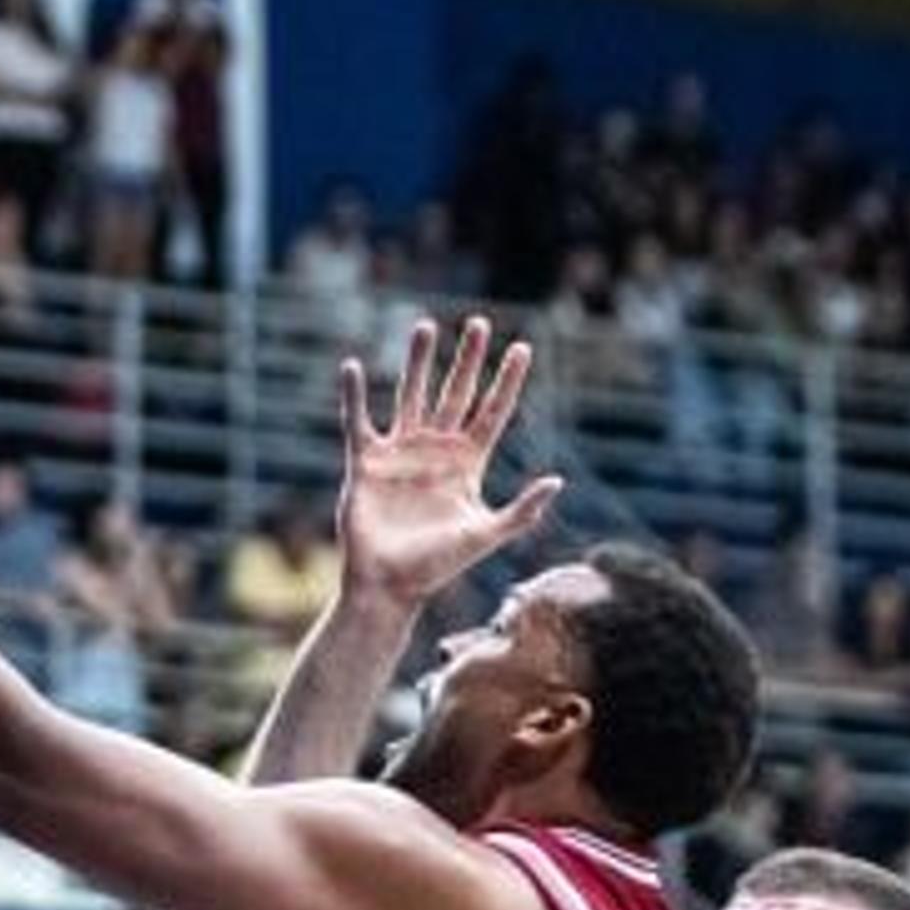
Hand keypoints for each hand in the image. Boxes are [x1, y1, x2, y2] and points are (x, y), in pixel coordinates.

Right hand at [335, 314, 561, 607]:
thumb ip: (521, 511)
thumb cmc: (437, 567)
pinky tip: (352, 367)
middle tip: (480, 323)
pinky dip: (353, 396)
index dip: (507, 382)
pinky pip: (359, 421)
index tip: (522, 349)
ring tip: (426, 326)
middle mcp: (436, 451)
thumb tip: (557, 481)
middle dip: (468, 359)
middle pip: (456, 393)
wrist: (388, 586)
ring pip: (412, 395)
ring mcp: (401, 453)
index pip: (492, 413)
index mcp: (467, 465)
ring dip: (418, 362)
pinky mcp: (366, 463)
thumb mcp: (484, 536)